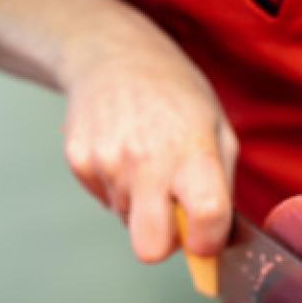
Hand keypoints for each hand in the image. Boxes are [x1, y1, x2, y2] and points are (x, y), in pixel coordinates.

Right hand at [60, 15, 237, 263]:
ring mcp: (108, 163)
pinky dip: (117, 186)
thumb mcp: (217, 127)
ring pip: (128, 222)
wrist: (112, 53)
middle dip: (163, 243)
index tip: (205, 237)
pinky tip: (123, 152)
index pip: (206, 218)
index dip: (208, 242)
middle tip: (171, 214)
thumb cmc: (173, 91)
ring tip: (145, 160)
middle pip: (150, 249)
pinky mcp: (79, 162)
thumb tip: (220, 240)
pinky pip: (105, 200)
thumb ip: (222, 185)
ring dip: (141, 203)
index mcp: (191, 151)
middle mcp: (147, 161)